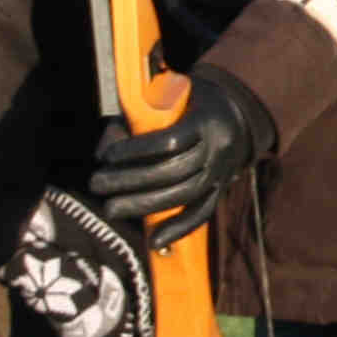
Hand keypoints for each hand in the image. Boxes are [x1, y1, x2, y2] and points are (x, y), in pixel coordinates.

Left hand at [90, 62, 275, 250]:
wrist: (239, 114)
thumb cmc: (192, 101)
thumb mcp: (171, 94)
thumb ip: (138, 116)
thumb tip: (104, 149)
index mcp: (205, 122)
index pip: (170, 141)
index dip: (137, 150)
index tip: (108, 156)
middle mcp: (216, 150)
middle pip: (173, 172)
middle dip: (130, 181)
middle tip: (97, 183)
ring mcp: (221, 173)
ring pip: (184, 195)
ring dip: (144, 206)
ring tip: (110, 208)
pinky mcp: (220, 190)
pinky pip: (200, 214)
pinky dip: (177, 230)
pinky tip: (152, 242)